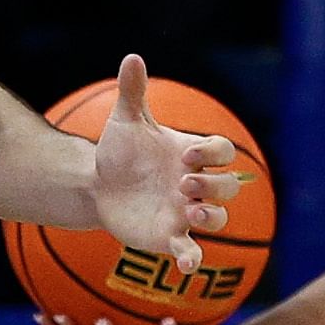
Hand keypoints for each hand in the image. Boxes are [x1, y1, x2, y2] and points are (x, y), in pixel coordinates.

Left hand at [83, 55, 244, 277]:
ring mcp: (184, 213)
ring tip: (189, 212)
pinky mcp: (169, 237)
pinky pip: (191, 252)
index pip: (221, 153)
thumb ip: (133, 93)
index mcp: (190, 155)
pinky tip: (186, 266)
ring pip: (219, 218)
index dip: (212, 154)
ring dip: (211, 217)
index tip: (187, 154)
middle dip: (214, 187)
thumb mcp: (125, 122)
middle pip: (228, 188)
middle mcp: (194, 185)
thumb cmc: (119, 152)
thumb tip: (132, 58)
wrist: (96, 184)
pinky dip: (192, 260)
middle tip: (183, 184)